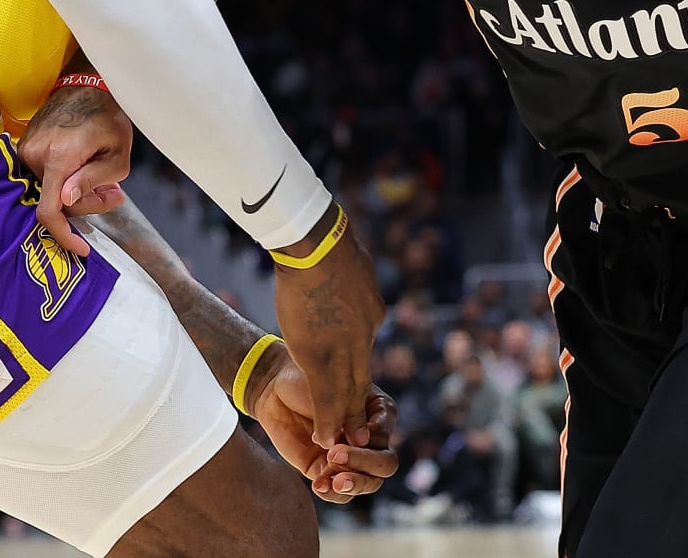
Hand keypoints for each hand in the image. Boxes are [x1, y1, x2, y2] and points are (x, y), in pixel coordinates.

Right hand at [16, 83, 132, 256]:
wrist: (87, 84)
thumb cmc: (109, 118)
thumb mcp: (116, 155)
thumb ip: (92, 182)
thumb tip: (65, 201)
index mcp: (59, 159)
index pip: (50, 211)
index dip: (64, 236)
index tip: (82, 249)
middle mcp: (35, 155)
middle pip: (56, 203)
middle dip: (86, 205)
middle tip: (114, 195)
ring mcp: (26, 149)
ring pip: (49, 190)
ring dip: (77, 192)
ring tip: (104, 179)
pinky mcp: (25, 146)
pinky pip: (44, 176)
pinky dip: (65, 180)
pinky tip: (87, 170)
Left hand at [251, 352, 398, 502]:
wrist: (275, 389)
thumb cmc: (307, 381)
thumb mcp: (330, 390)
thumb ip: (346, 414)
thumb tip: (361, 441)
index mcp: (379, 412)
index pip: (384, 435)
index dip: (367, 440)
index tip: (342, 432)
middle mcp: (369, 437)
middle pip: (384, 464)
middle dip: (363, 464)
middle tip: (334, 456)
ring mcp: (350, 456)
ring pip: (368, 483)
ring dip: (353, 484)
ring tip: (332, 481)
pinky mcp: (327, 470)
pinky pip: (340, 491)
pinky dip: (332, 493)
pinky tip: (319, 485)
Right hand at [271, 209, 386, 448]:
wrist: (315, 245)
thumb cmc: (327, 243)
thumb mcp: (353, 261)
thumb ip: (353, 280)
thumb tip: (350, 276)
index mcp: (371, 312)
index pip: (363, 346)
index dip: (356, 366)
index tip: (351, 380)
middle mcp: (364, 335)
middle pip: (362, 378)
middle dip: (361, 406)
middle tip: (364, 434)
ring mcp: (343, 348)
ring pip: (348, 391)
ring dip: (346, 420)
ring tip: (345, 445)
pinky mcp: (319, 356)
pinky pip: (326, 394)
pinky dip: (328, 417)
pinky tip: (325, 436)